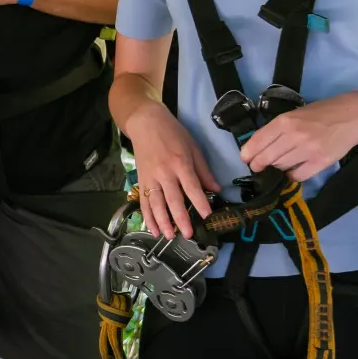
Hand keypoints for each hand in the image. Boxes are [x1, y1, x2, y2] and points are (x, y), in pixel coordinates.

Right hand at [122, 103, 219, 238]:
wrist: (145, 122)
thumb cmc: (172, 132)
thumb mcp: (193, 147)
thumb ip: (204, 170)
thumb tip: (216, 189)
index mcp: (180, 163)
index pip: (192, 187)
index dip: (200, 203)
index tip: (207, 217)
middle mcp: (164, 173)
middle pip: (173, 199)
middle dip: (181, 218)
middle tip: (188, 234)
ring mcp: (150, 178)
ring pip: (156, 203)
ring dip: (162, 221)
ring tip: (170, 236)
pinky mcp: (141, 180)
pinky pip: (143, 201)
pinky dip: (147, 217)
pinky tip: (152, 229)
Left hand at [241, 91, 357, 181]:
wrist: (351, 116)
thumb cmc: (320, 114)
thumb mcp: (295, 114)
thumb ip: (278, 129)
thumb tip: (258, 147)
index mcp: (285, 121)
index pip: (258, 141)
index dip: (248, 153)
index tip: (245, 159)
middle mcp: (294, 135)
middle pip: (267, 158)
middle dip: (258, 165)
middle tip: (257, 167)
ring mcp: (308, 150)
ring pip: (281, 167)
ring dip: (277, 169)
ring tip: (278, 165)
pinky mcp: (320, 162)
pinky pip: (297, 176)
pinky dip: (292, 175)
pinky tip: (293, 170)